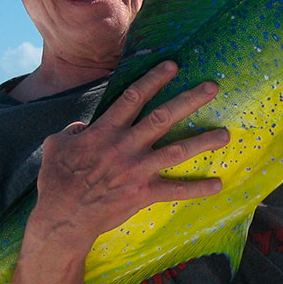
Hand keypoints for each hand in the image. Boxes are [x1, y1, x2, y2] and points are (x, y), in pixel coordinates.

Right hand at [31, 61, 229, 252]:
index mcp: (105, 130)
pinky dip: (197, 188)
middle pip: (164, 117)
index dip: (154, 79)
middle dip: (190, 100)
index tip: (173, 66)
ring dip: (203, 141)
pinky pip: (176, 190)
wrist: (63, 217)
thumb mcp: (56, 145)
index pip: (134, 98)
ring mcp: (138, 169)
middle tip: (212, 87)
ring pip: (177, 150)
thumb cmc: (56, 180)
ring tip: (225, 134)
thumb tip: (80, 127)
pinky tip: (218, 185)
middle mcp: (126, 145)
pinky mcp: (144, 193)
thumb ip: (72, 131)